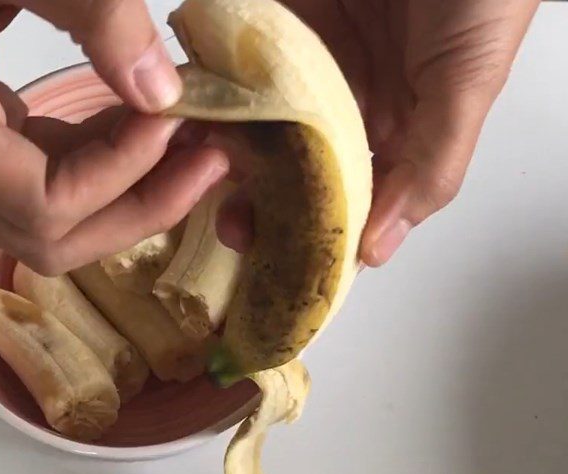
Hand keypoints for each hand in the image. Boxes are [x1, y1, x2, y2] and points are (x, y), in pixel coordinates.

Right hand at [0, 0, 228, 274]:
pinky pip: (49, 181)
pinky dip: (105, 164)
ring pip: (52, 223)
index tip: (178, 122)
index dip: (120, 175)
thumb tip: (160, 92)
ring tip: (193, 146)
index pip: (40, 203)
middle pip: (49, 238)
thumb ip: (91, 12)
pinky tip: (149, 129)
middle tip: (207, 161)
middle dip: (136, 209)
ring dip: (129, 193)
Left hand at [219, 0, 538, 265]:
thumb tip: (376, 250)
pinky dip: (206, 92)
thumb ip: (431, 166)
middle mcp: (340, 108)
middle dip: (257, 207)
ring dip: (222, 156)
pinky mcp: (269, 26)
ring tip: (203, 175)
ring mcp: (300, 69)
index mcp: (389, 134)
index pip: (344, 201)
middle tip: (232, 227)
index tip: (279, 264)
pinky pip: (229, 68)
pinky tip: (189, 119)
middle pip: (288, 175)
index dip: (311, 236)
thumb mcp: (468, 82)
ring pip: (251, 128)